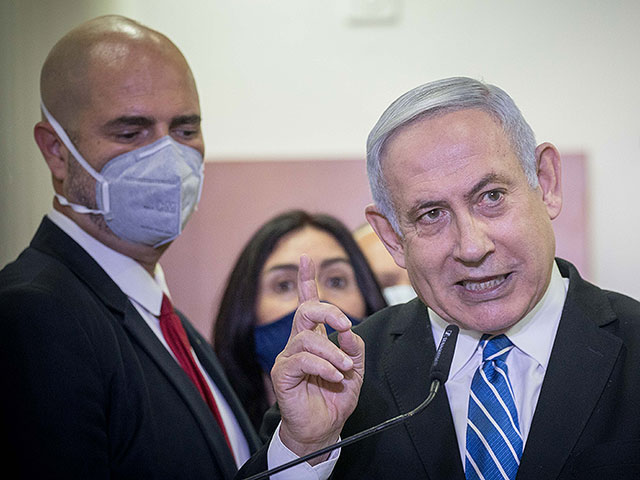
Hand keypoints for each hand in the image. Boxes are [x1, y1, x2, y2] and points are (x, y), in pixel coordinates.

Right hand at [271, 254, 364, 463]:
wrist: (324, 428)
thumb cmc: (335, 398)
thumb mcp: (355, 371)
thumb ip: (354, 349)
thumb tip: (349, 332)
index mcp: (314, 337)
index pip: (308, 303)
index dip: (306, 280)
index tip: (307, 259)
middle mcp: (299, 342)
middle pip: (305, 310)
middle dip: (327, 310)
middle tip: (345, 325)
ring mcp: (289, 357)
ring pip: (307, 337)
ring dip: (332, 352)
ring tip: (344, 369)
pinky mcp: (282, 373)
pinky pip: (301, 359)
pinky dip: (323, 366)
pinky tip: (334, 377)